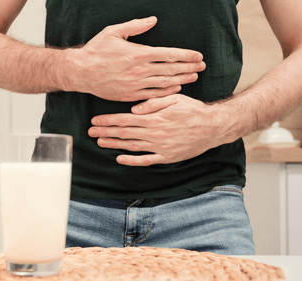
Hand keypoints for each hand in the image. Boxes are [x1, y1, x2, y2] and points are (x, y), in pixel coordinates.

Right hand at [68, 17, 205, 101]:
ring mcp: (136, 85)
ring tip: (194, 77)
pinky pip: (153, 95)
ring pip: (165, 83)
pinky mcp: (130, 96)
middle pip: (171, 70)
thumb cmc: (96, 50)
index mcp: (139, 54)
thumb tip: (153, 20)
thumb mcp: (114, 32)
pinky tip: (176, 88)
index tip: (198, 56)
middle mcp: (140, 71)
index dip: (186, 56)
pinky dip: (167, 92)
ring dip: (182, 79)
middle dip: (189, 67)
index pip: (169, 55)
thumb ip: (135, 26)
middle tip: (202, 66)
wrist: (81, 72)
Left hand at [88, 94, 243, 165]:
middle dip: (105, 132)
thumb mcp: (174, 98)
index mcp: (154, 118)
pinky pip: (146, 160)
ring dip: (114, 145)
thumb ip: (153, 103)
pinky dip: (131, 160)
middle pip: (124, 133)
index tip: (95, 120)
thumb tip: (134, 109)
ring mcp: (160, 147)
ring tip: (100, 142)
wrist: (212, 127)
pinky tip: (120, 158)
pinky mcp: (166, 157)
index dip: (108, 120)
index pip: (125, 119)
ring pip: (131, 147)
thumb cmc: (193, 110)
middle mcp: (154, 134)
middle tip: (90, 132)